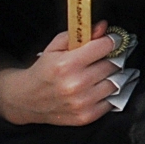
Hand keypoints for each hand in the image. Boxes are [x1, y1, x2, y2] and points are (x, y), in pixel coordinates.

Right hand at [0, 25, 118, 125]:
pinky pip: (114, 101)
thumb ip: (81, 34)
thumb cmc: (44, 70)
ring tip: (108, 71)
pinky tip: (104, 86)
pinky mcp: (86, 116)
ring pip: (118, 82)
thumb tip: (104, 26)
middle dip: (115, 57)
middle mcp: (75, 84)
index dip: (113, 40)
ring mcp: (82, 103)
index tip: (114, 40)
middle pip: (114, 64)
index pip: (106, 46)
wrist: (26, 100)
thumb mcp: (56, 47)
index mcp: (67, 64)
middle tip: (110, 56)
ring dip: (116, 75)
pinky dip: (113, 93)